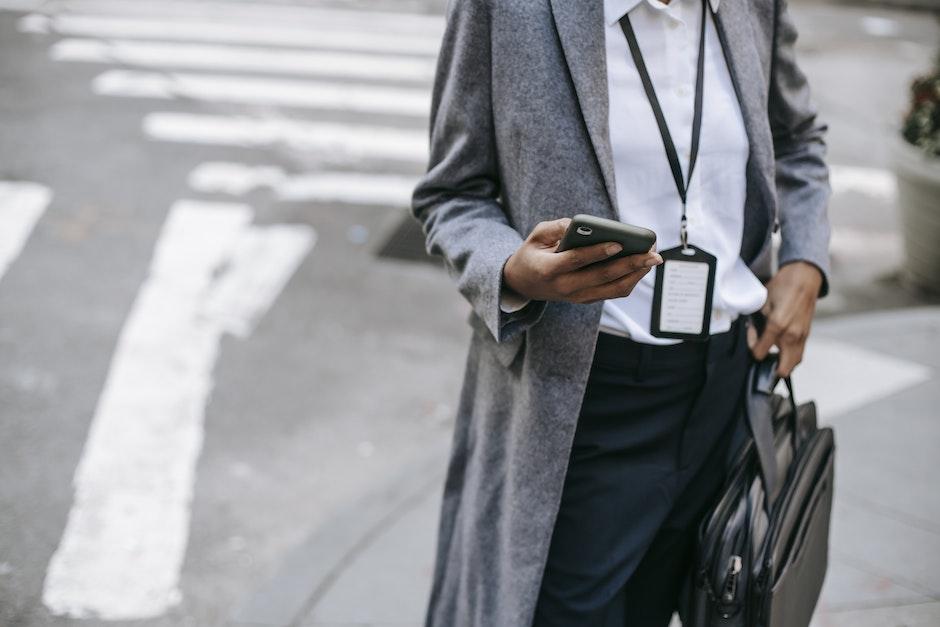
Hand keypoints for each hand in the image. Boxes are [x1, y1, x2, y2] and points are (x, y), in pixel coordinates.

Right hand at [503, 218, 662, 304]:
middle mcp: (565, 287)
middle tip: (652, 253)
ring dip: (636, 274)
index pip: (576, 261)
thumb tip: (581, 224)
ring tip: (652, 258)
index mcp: (548, 270)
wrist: (523, 284)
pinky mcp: (586, 299)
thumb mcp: (535, 236)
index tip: (618, 244)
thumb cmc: (532, 254)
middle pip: (602, 277)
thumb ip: (555, 228)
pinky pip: (613, 292)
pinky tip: (642, 266)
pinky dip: (630, 280)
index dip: (597, 253)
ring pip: (612, 289)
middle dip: (630, 264)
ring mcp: (577, 296)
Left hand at [748, 261, 823, 376]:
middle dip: (769, 367)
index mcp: (777, 326)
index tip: (751, 336)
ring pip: (794, 363)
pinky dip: (790, 356)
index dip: (752, 347)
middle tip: (762, 356)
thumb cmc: (782, 287)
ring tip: (771, 354)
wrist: (804, 278)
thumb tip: (753, 335)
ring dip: (782, 363)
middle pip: (783, 369)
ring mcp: (802, 336)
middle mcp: (791, 335)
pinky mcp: (807, 335)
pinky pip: (799, 354)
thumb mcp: (762, 303)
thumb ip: (756, 322)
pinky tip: (781, 350)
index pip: (760, 353)